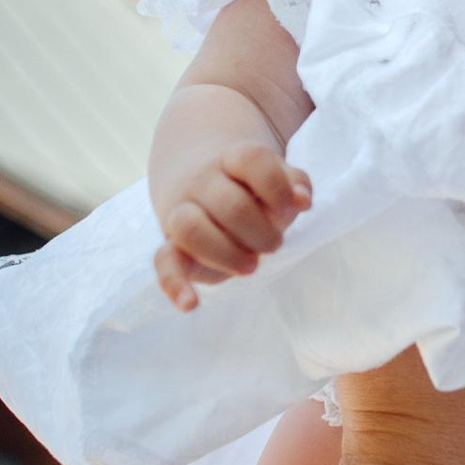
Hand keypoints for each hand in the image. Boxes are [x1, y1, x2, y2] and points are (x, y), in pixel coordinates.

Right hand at [154, 143, 311, 308]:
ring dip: (226, 253)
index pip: (251, 160)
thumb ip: (293, 183)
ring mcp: (182, 212)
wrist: (197, 182)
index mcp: (231, 160)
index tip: (293, 207)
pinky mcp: (172, 246)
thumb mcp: (275, 181)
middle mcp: (202, 182)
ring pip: (189, 227)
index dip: (277, 186)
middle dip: (261, 232)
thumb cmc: (251, 190)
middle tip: (273, 245)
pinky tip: (190, 305)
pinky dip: (174, 284)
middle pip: (229, 204)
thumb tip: (302, 199)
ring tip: (250, 265)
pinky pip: (162, 262)